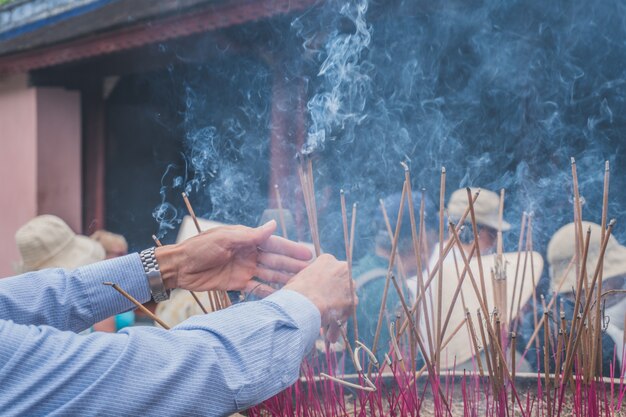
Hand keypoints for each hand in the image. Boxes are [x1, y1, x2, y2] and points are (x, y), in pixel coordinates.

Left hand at [155, 220, 311, 293]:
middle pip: (276, 260)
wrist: (179, 267)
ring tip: (302, 285)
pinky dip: (269, 292)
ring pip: (270, 274)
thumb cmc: (200, 247)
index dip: (291, 249)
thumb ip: (251, 236)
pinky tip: (283, 297)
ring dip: (285, 278)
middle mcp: (249, 253)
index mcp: (247, 239)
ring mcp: (245, 269)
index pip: (274, 244)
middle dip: (293, 265)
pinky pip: (257, 288)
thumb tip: (273, 225)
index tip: (308, 254)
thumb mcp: (226, 239)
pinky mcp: (238, 283)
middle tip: (311, 272)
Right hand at [283, 254, 356, 341]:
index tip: (319, 295)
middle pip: (339, 285)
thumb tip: (303, 288)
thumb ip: (307, 281)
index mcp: (327, 260)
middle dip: (332, 299)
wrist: (302, 303)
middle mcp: (342, 269)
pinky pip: (345, 315)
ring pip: (344, 301)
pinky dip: (338, 327)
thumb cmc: (294, 292)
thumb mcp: (298, 280)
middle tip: (323, 311)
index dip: (324, 286)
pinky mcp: (353, 301)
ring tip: (326, 330)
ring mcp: (349, 285)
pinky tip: (330, 336)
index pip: (330, 272)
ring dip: (336, 315)